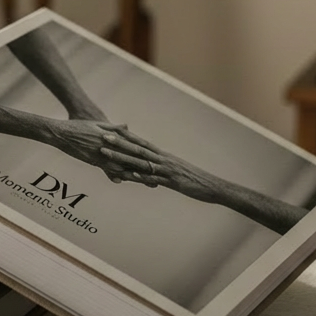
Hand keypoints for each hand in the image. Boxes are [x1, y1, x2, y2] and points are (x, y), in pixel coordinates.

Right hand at [44, 120, 161, 183]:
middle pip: (131, 158)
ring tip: (146, 182)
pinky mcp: (92, 159)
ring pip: (121, 165)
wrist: (62, 132)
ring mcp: (101, 153)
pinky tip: (122, 180)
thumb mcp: (98, 124)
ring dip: (134, 174)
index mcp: (113, 137)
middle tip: (157, 177)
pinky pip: (105, 167)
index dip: (145, 154)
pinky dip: (115, 173)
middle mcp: (109, 146)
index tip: (156, 160)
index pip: (133, 147)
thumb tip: (127, 126)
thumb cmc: (79, 126)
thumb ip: (114, 127)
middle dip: (145, 169)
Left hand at [96, 130, 223, 197]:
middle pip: (137, 149)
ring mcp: (166, 170)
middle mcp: (163, 160)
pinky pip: (152, 178)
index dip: (126, 136)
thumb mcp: (174, 172)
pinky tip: (126, 174)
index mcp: (163, 156)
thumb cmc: (193, 180)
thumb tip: (149, 167)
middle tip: (102, 136)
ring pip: (140, 162)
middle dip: (119, 143)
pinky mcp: (170, 182)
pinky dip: (139, 176)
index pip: (142, 143)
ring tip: (106, 153)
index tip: (112, 130)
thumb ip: (161, 168)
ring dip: (121, 158)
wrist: (212, 186)